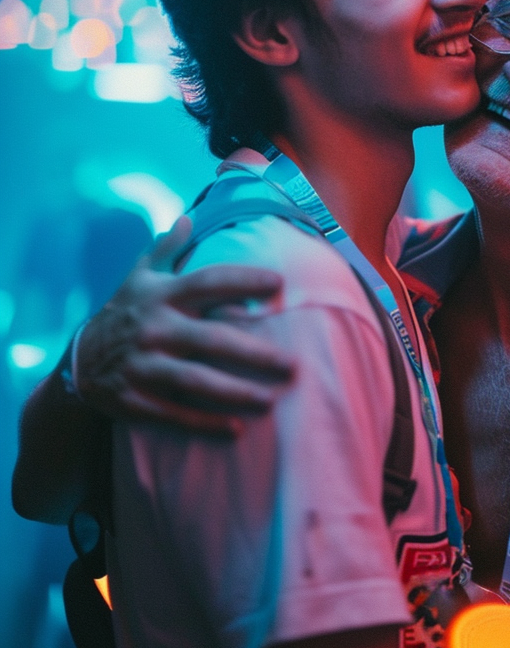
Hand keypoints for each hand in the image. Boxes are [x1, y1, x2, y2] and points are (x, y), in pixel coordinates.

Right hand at [75, 217, 292, 434]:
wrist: (78, 361)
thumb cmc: (125, 312)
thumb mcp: (138, 277)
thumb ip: (166, 248)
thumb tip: (190, 217)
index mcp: (161, 295)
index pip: (207, 282)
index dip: (242, 280)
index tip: (278, 282)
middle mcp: (154, 328)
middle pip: (211, 339)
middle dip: (253, 353)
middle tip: (292, 365)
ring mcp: (144, 365)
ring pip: (195, 381)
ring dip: (234, 392)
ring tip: (270, 401)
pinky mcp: (135, 400)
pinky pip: (175, 413)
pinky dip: (205, 423)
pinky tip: (235, 430)